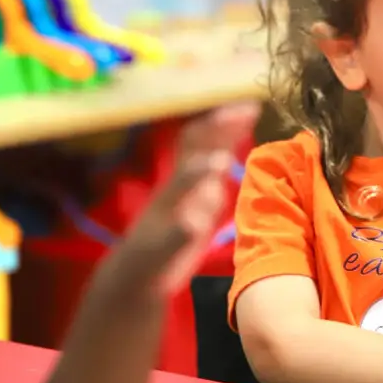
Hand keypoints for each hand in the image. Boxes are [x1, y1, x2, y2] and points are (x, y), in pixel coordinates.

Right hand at [117, 102, 259, 294]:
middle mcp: (173, 190)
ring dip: (198, 173)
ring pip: (179, 189)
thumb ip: (208, 177)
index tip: (250, 104)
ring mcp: (164, 217)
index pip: (202, 141)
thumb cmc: (169, 235)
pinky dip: (182, 228)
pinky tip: (193, 225)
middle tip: (241, 112)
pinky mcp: (158, 248)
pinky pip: (171, 235)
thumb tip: (226, 152)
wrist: (132, 278)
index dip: (224, 122)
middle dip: (215, 131)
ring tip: (220, 161)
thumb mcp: (193, 200)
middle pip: (190, 152)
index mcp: (183, 179)